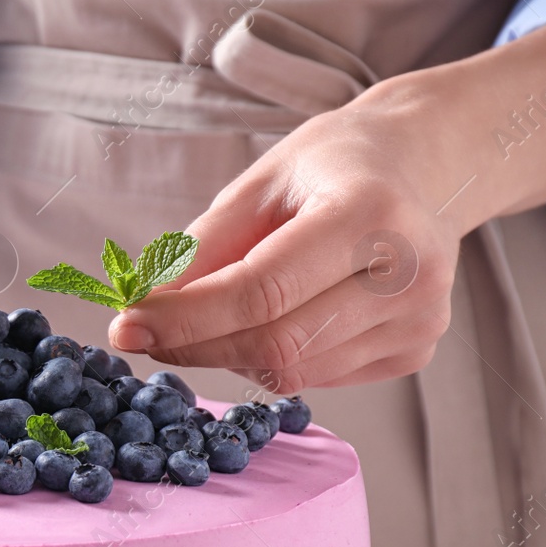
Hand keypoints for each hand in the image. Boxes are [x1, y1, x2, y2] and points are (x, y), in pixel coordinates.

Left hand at [106, 86, 463, 391]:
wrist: (422, 170)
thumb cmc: (330, 169)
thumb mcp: (258, 184)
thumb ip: (201, 249)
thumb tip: (143, 310)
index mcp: (370, 213)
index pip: (260, 291)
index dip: (184, 318)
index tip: (124, 326)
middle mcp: (409, 274)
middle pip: (273, 342)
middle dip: (193, 344)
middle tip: (143, 332)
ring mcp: (420, 321)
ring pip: (290, 371)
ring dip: (228, 352)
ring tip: (219, 311)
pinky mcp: (414, 352)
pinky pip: (315, 377)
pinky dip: (271, 358)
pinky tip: (277, 316)